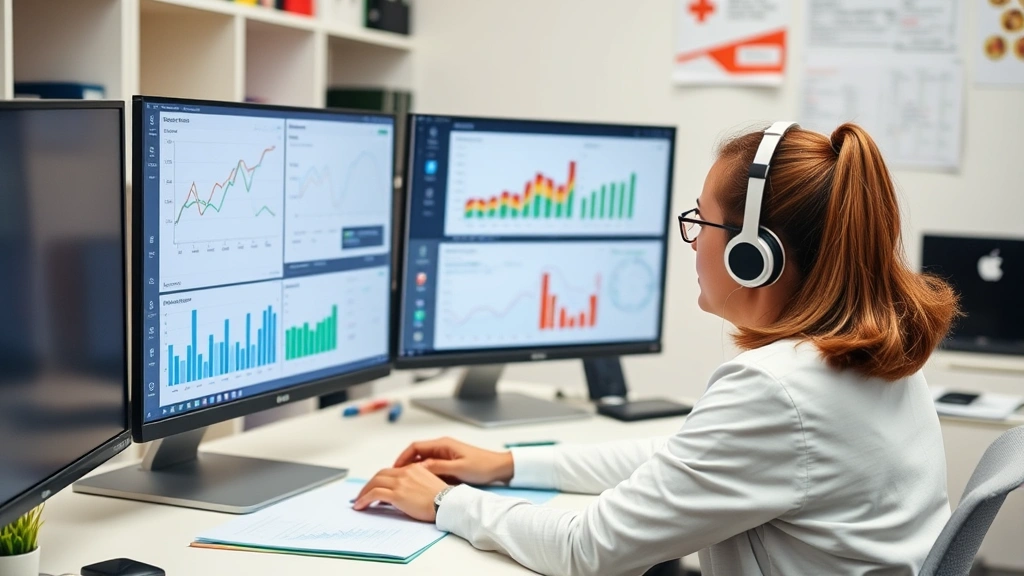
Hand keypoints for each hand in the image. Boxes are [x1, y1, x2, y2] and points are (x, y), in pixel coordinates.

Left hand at [352, 463, 448, 521]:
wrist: (447, 504)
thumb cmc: (442, 499)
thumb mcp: (428, 484)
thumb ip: (414, 483)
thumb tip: (402, 493)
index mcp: (413, 468)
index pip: (391, 472)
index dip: (381, 480)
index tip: (375, 488)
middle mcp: (405, 472)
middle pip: (380, 475)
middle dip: (369, 485)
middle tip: (363, 494)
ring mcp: (400, 483)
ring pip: (375, 483)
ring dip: (364, 492)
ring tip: (359, 501)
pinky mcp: (397, 494)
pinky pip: (374, 494)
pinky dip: (364, 499)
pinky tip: (360, 506)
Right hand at [394, 436, 513, 484]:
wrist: (498, 467)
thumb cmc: (482, 466)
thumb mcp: (458, 469)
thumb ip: (438, 467)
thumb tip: (418, 469)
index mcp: (443, 444)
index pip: (415, 447)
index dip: (402, 458)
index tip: (394, 469)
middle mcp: (442, 447)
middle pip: (416, 453)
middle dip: (405, 464)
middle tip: (395, 477)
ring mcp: (445, 454)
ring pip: (423, 460)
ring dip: (413, 469)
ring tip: (404, 482)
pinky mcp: (449, 462)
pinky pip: (431, 465)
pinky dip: (423, 472)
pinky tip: (420, 483)